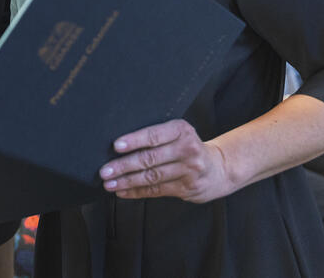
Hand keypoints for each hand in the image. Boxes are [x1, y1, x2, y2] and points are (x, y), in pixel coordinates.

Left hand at [99, 119, 233, 202]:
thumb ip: (156, 135)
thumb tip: (119, 144)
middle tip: (105, 171)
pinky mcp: (187, 188)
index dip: (134, 141)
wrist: (218, 168)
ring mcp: (189, 170)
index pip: (154, 135)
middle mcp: (187, 149)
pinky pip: (157, 190)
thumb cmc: (187, 146)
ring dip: (127, 181)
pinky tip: (122, 192)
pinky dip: (137, 192)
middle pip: (150, 158)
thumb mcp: (177, 133)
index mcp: (181, 130)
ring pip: (152, 177)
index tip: (116, 146)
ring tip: (109, 183)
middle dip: (124, 166)